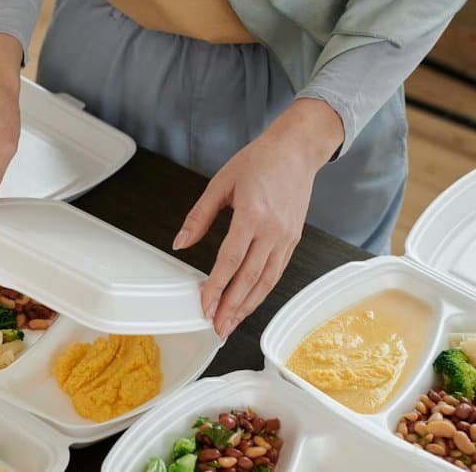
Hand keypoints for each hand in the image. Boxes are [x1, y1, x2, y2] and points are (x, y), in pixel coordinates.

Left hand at [174, 98, 343, 337]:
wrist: (297, 150)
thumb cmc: (259, 161)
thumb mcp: (220, 184)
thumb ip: (199, 216)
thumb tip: (180, 242)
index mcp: (252, 215)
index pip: (230, 261)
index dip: (216, 287)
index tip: (204, 305)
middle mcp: (273, 231)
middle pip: (250, 279)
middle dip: (231, 306)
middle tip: (216, 327)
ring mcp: (286, 238)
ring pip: (266, 281)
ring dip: (248, 305)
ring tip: (231, 323)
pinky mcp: (294, 240)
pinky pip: (277, 272)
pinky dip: (263, 291)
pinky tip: (250, 302)